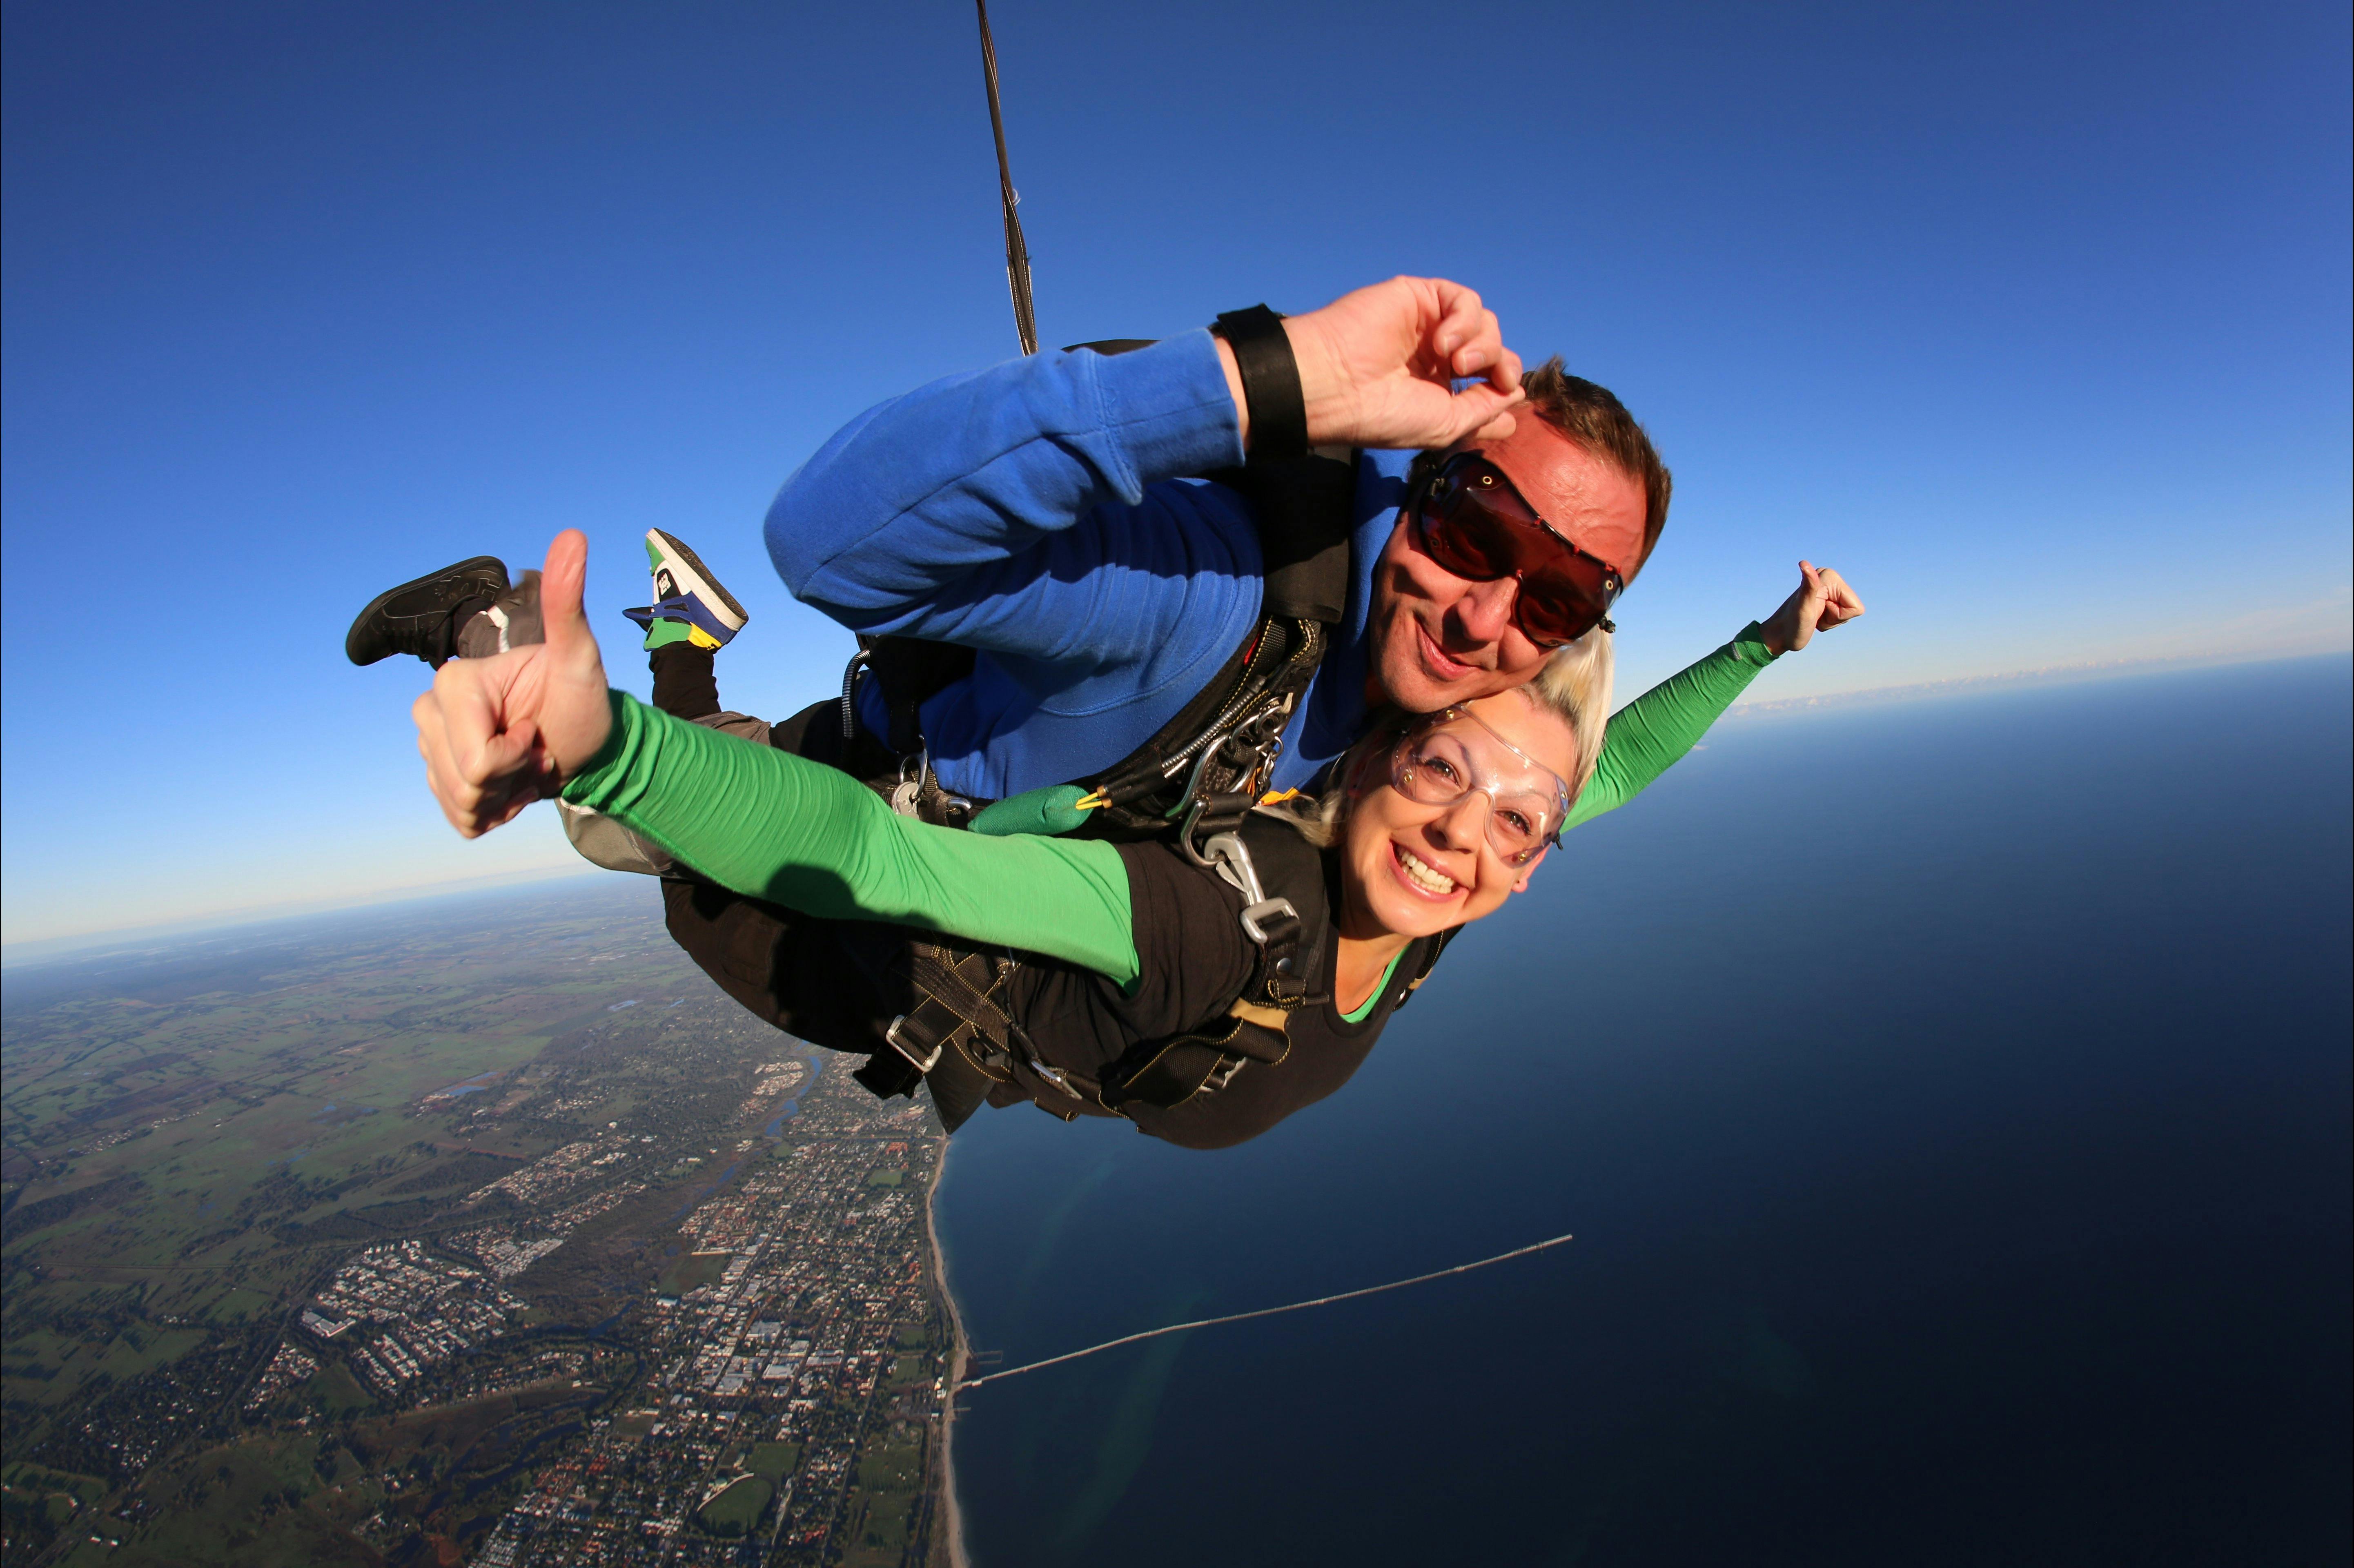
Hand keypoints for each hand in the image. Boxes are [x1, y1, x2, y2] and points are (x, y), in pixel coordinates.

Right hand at [412, 529, 613, 835]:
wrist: (586, 742)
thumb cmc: (583, 699)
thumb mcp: (579, 655)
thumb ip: (567, 601)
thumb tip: (573, 535)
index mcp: (454, 683)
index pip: (477, 759)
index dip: (516, 757)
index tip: (535, 730)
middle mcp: (429, 712)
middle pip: (465, 782)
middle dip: (510, 777)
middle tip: (534, 749)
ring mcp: (430, 747)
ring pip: (462, 803)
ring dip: (505, 795)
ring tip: (525, 765)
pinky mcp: (440, 781)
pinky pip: (461, 818)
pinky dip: (495, 812)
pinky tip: (512, 785)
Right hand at [1219, 277, 1526, 452]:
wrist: (1338, 386)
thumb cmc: (1383, 414)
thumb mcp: (1446, 425)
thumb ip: (1485, 408)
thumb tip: (1516, 394)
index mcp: (1440, 388)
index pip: (1490, 380)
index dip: (1505, 385)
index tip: (1504, 396)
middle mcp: (1437, 357)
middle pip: (1494, 348)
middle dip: (1502, 363)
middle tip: (1491, 378)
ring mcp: (1429, 325)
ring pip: (1485, 323)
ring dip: (1484, 344)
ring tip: (1457, 364)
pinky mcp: (1420, 297)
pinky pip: (1464, 300)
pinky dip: (1465, 320)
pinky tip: (1444, 343)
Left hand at [1757, 561, 1864, 656]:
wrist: (1779, 634)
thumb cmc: (1791, 624)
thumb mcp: (1802, 607)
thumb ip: (1809, 585)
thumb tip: (1803, 563)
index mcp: (1829, 576)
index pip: (1856, 607)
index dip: (1839, 616)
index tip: (1820, 611)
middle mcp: (1830, 578)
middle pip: (1854, 608)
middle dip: (1836, 618)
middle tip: (1816, 616)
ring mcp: (1830, 588)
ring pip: (1849, 612)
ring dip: (1832, 620)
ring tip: (1815, 616)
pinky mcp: (1828, 598)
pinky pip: (1843, 615)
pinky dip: (1830, 621)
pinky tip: (1817, 617)